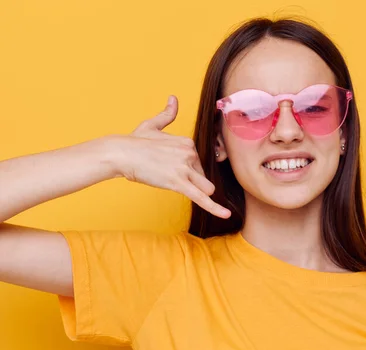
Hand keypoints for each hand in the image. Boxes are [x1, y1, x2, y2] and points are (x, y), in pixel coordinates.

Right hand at [116, 96, 230, 218]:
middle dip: (192, 182)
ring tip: (178, 190)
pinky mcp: (179, 183)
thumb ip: (167, 114)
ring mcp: (185, 168)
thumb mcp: (153, 125)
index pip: (198, 163)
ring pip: (206, 188)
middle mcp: (190, 153)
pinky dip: (215, 208)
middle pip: (203, 176)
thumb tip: (174, 98)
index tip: (170, 170)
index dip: (187, 171)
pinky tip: (226, 215)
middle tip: (168, 179)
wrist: (122, 153)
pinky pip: (202, 199)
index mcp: (187, 142)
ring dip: (197, 192)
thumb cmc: (134, 141)